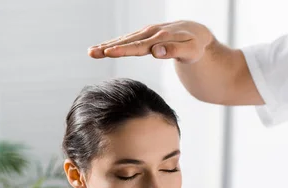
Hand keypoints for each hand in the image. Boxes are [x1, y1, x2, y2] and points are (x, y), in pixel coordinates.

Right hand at [88, 20, 213, 63]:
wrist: (197, 34)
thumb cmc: (195, 45)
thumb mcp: (191, 50)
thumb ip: (174, 50)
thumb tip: (156, 51)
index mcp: (160, 38)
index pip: (138, 46)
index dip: (123, 50)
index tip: (109, 53)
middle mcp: (150, 33)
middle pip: (126, 42)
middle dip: (108, 47)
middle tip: (92, 53)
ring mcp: (145, 34)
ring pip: (123, 40)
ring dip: (106, 46)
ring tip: (91, 52)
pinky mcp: (143, 36)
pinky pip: (126, 40)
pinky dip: (113, 44)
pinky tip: (102, 49)